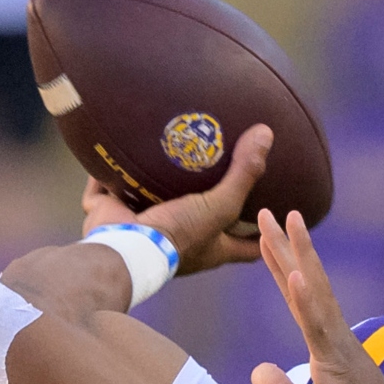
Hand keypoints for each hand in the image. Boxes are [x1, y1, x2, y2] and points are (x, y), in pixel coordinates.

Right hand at [79, 123, 273, 276]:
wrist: (124, 249)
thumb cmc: (178, 235)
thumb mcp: (219, 206)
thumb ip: (243, 174)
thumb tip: (267, 134)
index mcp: (209, 249)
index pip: (247, 247)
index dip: (264, 237)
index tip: (278, 223)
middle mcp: (179, 243)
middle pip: (202, 225)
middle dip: (210, 208)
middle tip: (223, 181)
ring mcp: (143, 230)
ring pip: (154, 206)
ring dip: (158, 188)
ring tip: (169, 160)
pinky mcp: (109, 215)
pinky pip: (105, 191)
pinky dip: (105, 176)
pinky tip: (111, 150)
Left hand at [250, 209, 383, 383]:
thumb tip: (258, 369)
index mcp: (327, 345)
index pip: (299, 299)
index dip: (283, 267)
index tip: (270, 239)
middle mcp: (335, 336)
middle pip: (305, 282)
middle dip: (286, 246)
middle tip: (270, 212)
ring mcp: (339, 344)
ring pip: (314, 291)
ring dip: (298, 254)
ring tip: (286, 220)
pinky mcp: (338, 360)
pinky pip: (318, 325)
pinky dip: (306, 298)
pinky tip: (293, 272)